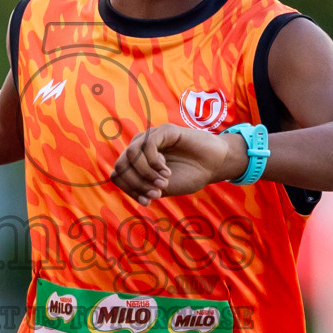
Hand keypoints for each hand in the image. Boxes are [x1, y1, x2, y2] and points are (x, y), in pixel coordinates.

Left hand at [109, 124, 248, 204]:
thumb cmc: (189, 175)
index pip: (118, 174)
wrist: (213, 166)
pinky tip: (166, 171)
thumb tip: (120, 182)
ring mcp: (151, 138)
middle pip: (121, 164)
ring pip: (131, 154)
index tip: (148, 201)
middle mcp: (140, 148)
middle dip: (136, 183)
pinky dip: (154, 163)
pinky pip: (147, 145)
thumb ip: (142, 186)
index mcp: (137, 162)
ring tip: (163, 182)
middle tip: (156, 193)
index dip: (130, 190)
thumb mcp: (161, 187)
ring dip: (145, 173)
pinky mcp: (164, 131)